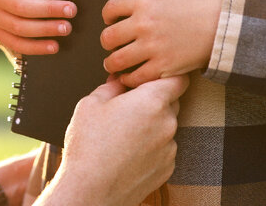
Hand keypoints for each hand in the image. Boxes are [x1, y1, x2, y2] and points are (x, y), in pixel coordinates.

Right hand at [38, 75, 188, 205]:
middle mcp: (167, 123)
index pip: (177, 79)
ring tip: (124, 133)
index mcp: (151, 102)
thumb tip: (118, 81)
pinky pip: (163, 147)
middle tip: (128, 106)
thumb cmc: (89, 147)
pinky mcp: (167, 167)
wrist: (91, 190)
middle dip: (154, 100)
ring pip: (166, 126)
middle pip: (171, 102)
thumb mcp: (91, 104)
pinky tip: (128, 150)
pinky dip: (151, 145)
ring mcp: (169, 148)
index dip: (165, 75)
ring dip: (152, 124)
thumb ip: (111, 86)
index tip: (152, 77)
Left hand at [100, 0, 222, 87]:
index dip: (107, 15)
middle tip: (111, 44)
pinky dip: (130, 79)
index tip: (109, 20)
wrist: (230, 26)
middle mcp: (143, 25)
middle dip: (107, 41)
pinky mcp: (163, 67)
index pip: (111, 8)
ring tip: (114, 64)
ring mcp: (152, 48)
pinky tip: (131, 77)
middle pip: (108, 37)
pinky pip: (136, 77)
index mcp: (146, 2)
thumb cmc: (213, 1)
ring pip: (117, 60)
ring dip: (113, 63)